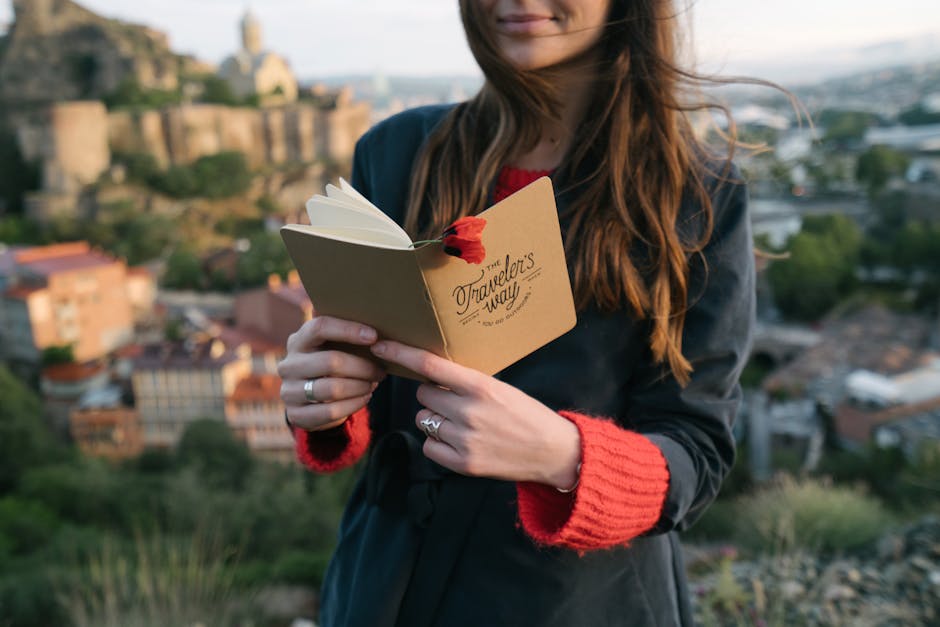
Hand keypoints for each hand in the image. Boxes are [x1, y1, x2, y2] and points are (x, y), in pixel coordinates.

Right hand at [278, 315, 385, 430]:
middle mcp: (289, 364)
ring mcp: (289, 391)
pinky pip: (331, 411)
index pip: (320, 327)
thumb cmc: (330, 364)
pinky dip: (354, 404)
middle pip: (331, 361)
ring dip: (360, 386)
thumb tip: (380, 337)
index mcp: (298, 340)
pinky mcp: (295, 415)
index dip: (348, 330)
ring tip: (373, 384)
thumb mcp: (331, 348)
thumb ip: (346, 338)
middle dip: (363, 367)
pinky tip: (365, 397)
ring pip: (332, 388)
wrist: (310, 399)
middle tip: (380, 370)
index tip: (374, 336)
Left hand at [371, 340, 580, 488]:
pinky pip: (429, 446)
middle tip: (455, 400)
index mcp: (480, 386)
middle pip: (423, 394)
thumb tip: (429, 372)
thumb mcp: (500, 388)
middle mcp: (469, 412)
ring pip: (425, 420)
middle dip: (433, 395)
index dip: (400, 353)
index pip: (429, 365)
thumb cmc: (525, 413)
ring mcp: (465, 440)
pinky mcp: (463, 464)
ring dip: (436, 419)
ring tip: (462, 423)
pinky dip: (438, 443)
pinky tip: (459, 441)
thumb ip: (466, 382)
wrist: (552, 451)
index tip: (379, 345)